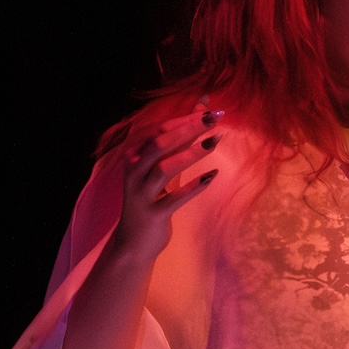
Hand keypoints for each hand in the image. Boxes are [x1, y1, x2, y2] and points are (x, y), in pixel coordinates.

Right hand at [111, 106, 222, 259]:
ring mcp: (142, 195)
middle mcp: (134, 173)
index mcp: (134, 157)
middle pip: (159, 143)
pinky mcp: (154, 215)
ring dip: (191, 153)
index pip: (159, 130)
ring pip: (165, 168)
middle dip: (188, 128)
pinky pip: (175, 198)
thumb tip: (202, 105)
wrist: (133, 243)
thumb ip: (179, 138)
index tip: (210, 111)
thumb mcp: (161, 166)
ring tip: (214, 142)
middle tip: (214, 120)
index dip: (184, 118)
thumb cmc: (151, 199)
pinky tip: (211, 176)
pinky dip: (194, 186)